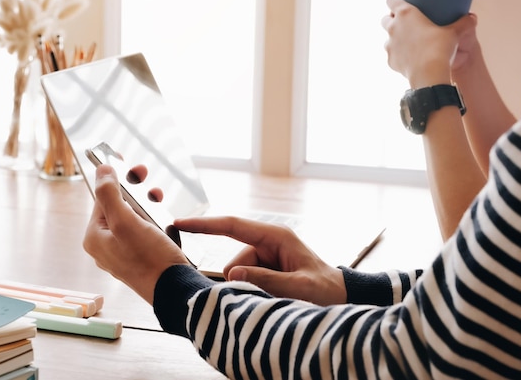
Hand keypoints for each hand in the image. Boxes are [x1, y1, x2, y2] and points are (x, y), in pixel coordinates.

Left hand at [82, 164, 190, 304]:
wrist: (174, 290)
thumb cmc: (149, 259)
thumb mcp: (126, 221)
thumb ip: (110, 194)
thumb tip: (102, 171)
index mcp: (95, 237)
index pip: (102, 198)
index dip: (114, 178)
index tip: (122, 160)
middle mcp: (106, 246)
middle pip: (117, 207)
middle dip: (133, 190)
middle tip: (144, 174)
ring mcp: (124, 253)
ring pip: (133, 218)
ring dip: (146, 204)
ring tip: (158, 197)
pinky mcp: (141, 257)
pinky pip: (144, 231)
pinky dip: (154, 220)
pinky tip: (164, 220)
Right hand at [174, 216, 346, 305]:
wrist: (340, 297)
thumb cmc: (325, 290)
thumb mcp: (299, 287)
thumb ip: (266, 280)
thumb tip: (231, 273)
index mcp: (275, 236)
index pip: (233, 225)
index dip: (205, 225)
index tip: (180, 223)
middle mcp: (268, 242)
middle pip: (234, 261)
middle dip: (243, 281)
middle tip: (271, 296)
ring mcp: (266, 255)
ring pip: (238, 274)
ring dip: (251, 288)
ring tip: (279, 296)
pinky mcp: (265, 268)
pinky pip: (246, 280)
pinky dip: (254, 291)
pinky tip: (275, 295)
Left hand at [381, 0, 474, 87]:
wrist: (428, 74)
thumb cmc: (439, 49)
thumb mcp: (454, 33)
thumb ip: (463, 23)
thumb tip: (472, 18)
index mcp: (406, 14)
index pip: (391, 0)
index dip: (395, 0)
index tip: (402, 4)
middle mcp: (393, 28)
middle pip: (385, 19)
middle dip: (392, 20)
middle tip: (406, 24)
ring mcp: (389, 45)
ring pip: (387, 38)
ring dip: (395, 38)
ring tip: (409, 42)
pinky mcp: (390, 60)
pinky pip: (392, 55)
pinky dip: (398, 55)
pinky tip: (409, 58)